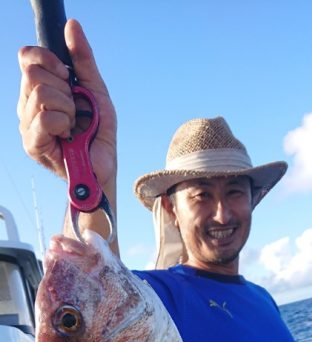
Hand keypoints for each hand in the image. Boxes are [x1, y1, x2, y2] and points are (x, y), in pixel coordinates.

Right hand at [17, 19, 116, 187]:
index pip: (27, 56)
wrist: (103, 166)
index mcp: (38, 89)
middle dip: (63, 89)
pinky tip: (68, 135)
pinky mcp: (32, 144)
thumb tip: (72, 26)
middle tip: (73, 109)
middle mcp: (27, 105)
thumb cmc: (98, 132)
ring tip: (73, 125)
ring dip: (66, 109)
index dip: (49, 60)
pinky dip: (64, 123)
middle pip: (33, 74)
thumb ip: (83, 59)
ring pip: (40, 94)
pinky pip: (45, 118)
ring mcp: (27, 125)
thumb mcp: (95, 89)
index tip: (67, 77)